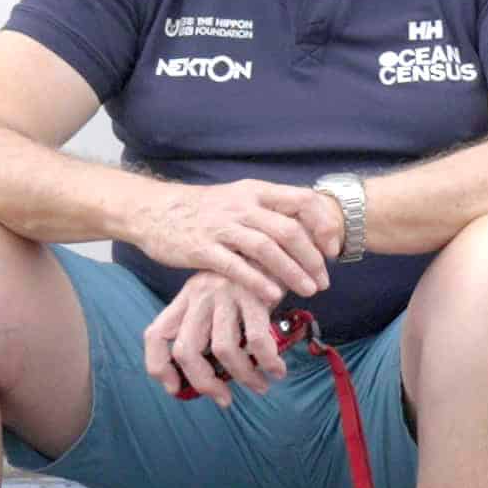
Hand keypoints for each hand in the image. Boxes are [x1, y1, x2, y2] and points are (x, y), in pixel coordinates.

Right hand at [125, 178, 339, 301]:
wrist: (154, 210)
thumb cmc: (205, 210)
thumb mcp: (240, 199)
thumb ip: (271, 211)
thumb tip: (309, 230)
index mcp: (256, 191)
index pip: (303, 200)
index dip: (323, 225)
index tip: (333, 250)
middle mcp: (242, 205)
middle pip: (289, 230)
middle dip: (312, 258)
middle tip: (324, 281)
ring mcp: (222, 226)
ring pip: (267, 248)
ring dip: (292, 272)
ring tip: (308, 291)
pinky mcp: (202, 249)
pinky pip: (236, 266)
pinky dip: (259, 281)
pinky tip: (275, 296)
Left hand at [145, 272, 287, 405]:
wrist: (275, 241)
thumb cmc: (248, 276)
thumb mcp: (218, 295)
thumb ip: (209, 325)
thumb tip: (213, 373)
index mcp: (186, 298)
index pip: (155, 335)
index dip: (159, 366)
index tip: (175, 388)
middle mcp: (199, 296)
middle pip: (186, 350)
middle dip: (204, 383)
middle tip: (224, 398)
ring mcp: (225, 294)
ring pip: (223, 349)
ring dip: (243, 376)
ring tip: (260, 385)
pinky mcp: (253, 294)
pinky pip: (256, 340)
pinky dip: (267, 362)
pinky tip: (277, 369)